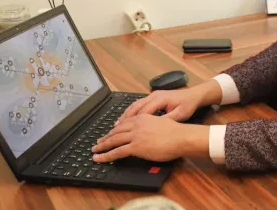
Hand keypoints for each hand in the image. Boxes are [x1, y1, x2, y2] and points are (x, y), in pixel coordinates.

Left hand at [91, 114, 209, 162]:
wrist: (181, 137)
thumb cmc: (176, 132)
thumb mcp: (162, 122)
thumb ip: (152, 125)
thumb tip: (149, 132)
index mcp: (143, 117)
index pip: (125, 123)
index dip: (115, 129)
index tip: (109, 133)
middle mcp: (137, 124)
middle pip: (116, 131)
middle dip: (106, 137)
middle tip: (98, 142)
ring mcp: (135, 135)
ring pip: (114, 140)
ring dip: (102, 146)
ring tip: (95, 151)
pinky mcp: (136, 146)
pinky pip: (117, 151)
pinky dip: (106, 155)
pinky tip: (100, 158)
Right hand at [118, 89, 198, 122]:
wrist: (194, 95)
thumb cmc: (187, 105)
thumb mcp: (179, 115)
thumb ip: (166, 120)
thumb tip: (154, 128)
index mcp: (160, 99)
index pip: (143, 111)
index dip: (133, 122)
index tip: (125, 133)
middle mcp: (154, 95)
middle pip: (135, 107)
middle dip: (124, 119)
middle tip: (114, 130)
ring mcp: (152, 95)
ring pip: (134, 105)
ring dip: (125, 116)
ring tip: (115, 126)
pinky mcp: (153, 97)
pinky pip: (138, 104)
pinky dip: (130, 112)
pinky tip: (125, 119)